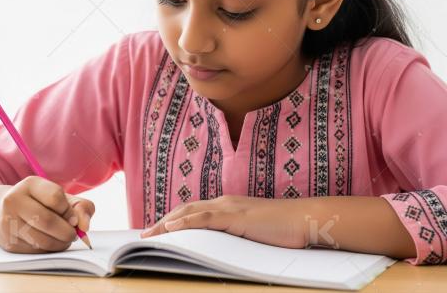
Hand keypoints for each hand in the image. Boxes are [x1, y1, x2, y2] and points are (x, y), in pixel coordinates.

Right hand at [0, 176, 94, 252]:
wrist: (7, 213)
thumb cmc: (42, 205)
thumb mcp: (63, 199)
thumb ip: (82, 207)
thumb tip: (84, 226)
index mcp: (30, 184)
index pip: (55, 197)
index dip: (69, 211)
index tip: (72, 218)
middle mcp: (14, 200)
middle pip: (48, 221)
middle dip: (67, 232)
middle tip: (72, 234)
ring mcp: (8, 221)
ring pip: (43, 240)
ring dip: (60, 243)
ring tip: (63, 239)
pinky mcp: (9, 241)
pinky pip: (36, 251)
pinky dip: (49, 250)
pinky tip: (49, 242)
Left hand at [140, 195, 310, 248]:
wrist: (306, 219)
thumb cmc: (285, 229)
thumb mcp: (253, 232)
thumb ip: (236, 236)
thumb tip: (222, 249)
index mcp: (228, 205)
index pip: (193, 211)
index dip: (173, 220)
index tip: (157, 230)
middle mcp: (224, 203)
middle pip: (184, 210)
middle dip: (162, 222)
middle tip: (145, 234)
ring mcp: (229, 208)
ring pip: (188, 213)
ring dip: (166, 224)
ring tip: (149, 235)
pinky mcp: (235, 216)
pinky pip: (203, 219)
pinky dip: (184, 223)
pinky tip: (170, 229)